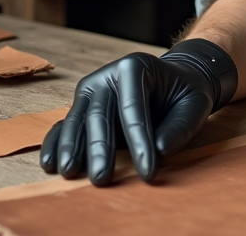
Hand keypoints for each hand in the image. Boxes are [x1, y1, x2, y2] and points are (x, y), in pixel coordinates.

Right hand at [39, 38, 236, 185]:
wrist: (174, 80)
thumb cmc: (184, 92)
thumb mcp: (195, 104)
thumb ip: (181, 126)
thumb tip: (160, 150)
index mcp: (135, 66)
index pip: (134, 108)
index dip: (140, 141)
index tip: (148, 172)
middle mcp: (108, 75)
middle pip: (100, 114)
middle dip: (100, 149)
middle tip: (102, 179)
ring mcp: (91, 89)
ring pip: (78, 119)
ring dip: (72, 148)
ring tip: (70, 173)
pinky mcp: (82, 105)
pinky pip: (65, 124)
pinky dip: (55, 143)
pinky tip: (50, 163)